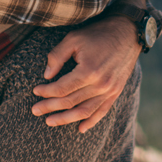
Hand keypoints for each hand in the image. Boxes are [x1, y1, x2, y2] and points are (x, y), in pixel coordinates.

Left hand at [31, 16, 139, 131]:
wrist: (127, 33)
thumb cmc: (98, 34)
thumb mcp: (73, 39)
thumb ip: (57, 56)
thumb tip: (47, 76)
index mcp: (88, 71)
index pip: (61, 88)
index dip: (46, 92)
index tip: (35, 91)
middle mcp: (100, 84)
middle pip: (70, 102)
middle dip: (50, 107)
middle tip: (35, 110)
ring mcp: (110, 90)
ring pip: (84, 111)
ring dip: (66, 119)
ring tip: (50, 122)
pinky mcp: (116, 92)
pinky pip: (102, 111)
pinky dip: (91, 122)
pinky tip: (80, 129)